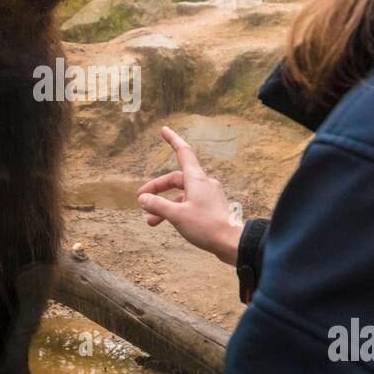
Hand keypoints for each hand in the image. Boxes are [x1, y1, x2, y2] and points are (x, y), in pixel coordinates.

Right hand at [136, 126, 242, 265]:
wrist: (232, 243)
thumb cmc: (206, 227)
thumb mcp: (177, 215)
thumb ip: (157, 205)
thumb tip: (143, 199)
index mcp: (196, 179)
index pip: (183, 152)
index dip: (173, 140)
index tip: (164, 130)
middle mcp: (204, 184)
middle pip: (176, 179)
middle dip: (157, 189)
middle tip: (141, 200)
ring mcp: (209, 196)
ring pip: (182, 195)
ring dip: (165, 205)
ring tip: (150, 221)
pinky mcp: (212, 209)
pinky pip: (190, 204)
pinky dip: (176, 211)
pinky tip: (168, 223)